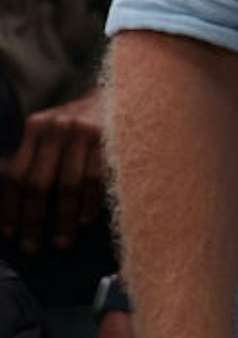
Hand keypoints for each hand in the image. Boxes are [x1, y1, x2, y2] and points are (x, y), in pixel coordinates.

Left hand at [0, 84, 105, 251]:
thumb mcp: (53, 129)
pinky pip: (96, 179)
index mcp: (36, 126)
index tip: (10, 233)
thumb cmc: (84, 120)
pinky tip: (86, 220)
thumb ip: (34, 154)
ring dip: (64, 218)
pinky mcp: (109, 138)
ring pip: (68, 185)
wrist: (125, 90)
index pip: (15, 174)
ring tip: (62, 242)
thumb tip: (10, 199)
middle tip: (32, 247)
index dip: (10, 208)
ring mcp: (84, 132)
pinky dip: (90, 203)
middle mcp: (57, 127)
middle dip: (33, 220)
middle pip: (38, 182)